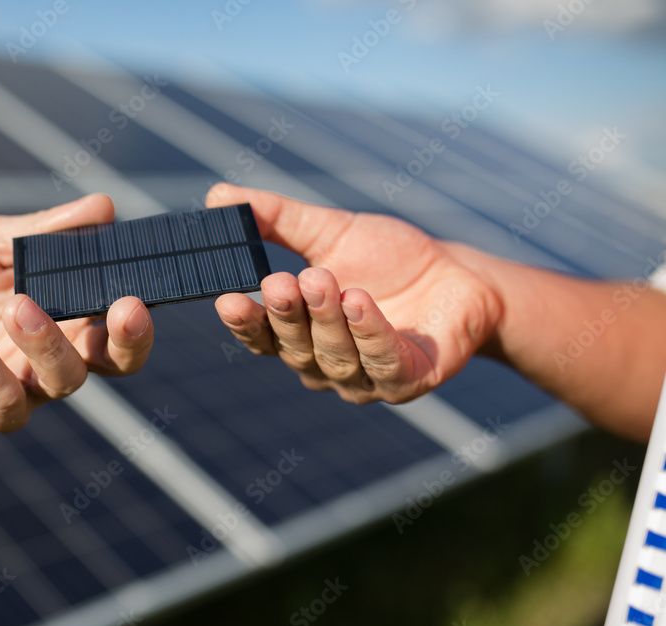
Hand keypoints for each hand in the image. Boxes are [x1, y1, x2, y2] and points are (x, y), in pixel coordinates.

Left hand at [0, 194, 153, 431]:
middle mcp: (59, 354)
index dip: (140, 308)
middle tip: (127, 309)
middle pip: (116, 361)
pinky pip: (2, 398)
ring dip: (48, 342)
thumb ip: (44, 230)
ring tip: (18, 305)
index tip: (141, 284)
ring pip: (64, 379)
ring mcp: (27, 386)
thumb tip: (103, 206)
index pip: (121, 318)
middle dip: (129, 339)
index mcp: (71, 311)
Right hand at [209, 184, 501, 404]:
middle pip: (296, 348)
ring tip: (322, 279)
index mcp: (299, 336)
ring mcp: (366, 379)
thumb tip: (216, 197)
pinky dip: (370, 333)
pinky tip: (359, 302)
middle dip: (287, 315)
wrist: (458, 277)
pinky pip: (383, 362)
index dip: (245, 322)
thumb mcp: (328, 232)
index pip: (263, 337)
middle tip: (281, 280)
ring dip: (326, 319)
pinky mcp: (408, 379)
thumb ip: (275, 219)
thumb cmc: (389, 260)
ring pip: (336, 356)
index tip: (228, 298)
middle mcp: (326, 366)